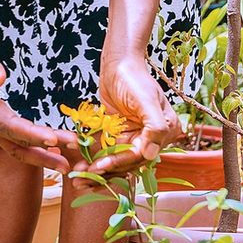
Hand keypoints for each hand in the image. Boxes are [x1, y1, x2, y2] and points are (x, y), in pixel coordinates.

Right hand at [0, 41, 78, 172]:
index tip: (54, 138)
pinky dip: (32, 151)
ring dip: (41, 157)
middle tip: (73, 149)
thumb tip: (1, 78)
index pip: (9, 125)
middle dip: (45, 149)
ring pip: (16, 149)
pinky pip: (13, 144)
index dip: (32, 134)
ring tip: (66, 165)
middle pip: (17, 142)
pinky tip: (49, 151)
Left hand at [82, 54, 179, 180]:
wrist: (119, 62)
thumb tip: (151, 154)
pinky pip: (107, 150)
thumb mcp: (146, 99)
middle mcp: (152, 138)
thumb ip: (154, 127)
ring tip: (78, 179)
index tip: (99, 168)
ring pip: (116, 160)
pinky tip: (79, 165)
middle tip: (82, 180)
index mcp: (165, 132)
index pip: (141, 156)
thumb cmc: (134, 77)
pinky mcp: (120, 133)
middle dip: (105, 172)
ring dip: (97, 170)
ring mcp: (135, 136)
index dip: (119, 163)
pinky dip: (94, 158)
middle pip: (128, 162)